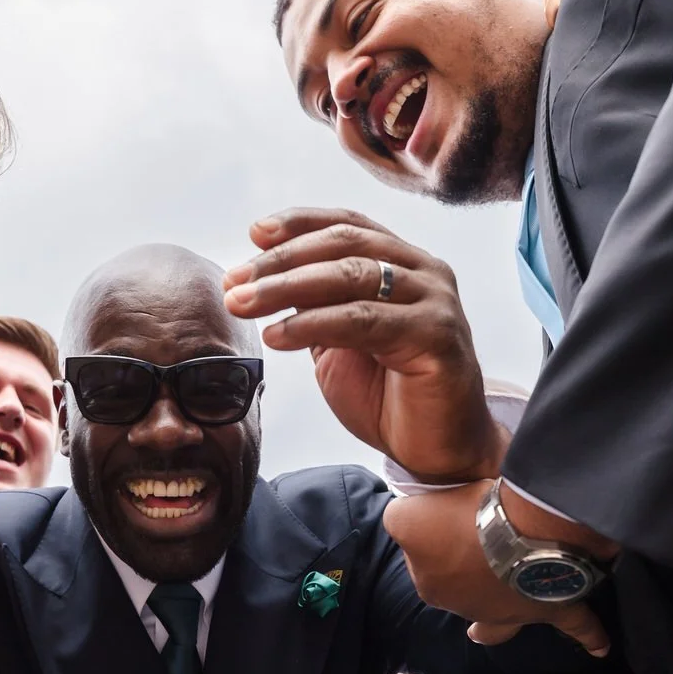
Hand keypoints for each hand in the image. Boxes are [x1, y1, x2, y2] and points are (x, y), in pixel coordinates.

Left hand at [223, 209, 503, 482]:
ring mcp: (434, 300)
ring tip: (243, 304)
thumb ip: (314, 306)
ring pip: (351, 276)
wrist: (438, 450)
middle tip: (234, 281)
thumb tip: (261, 276)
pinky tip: (278, 336)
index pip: (348, 225)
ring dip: (287, 287)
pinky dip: (313, 324)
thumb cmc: (389, 397)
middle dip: (280, 261)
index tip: (254, 234)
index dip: (300, 224)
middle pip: (344, 245)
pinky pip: (363, 321)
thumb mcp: (339, 342)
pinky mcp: (436, 335)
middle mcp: (424, 272)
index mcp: (403, 264)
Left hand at [383, 482, 612, 657]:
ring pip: (505, 620)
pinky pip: (577, 625)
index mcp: (433, 588)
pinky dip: (590, 636)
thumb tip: (404, 523)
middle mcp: (470, 609)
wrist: (515, 530)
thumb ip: (399, 521)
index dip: (432, 542)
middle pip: (462, 593)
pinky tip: (600, 648)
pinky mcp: (554, 604)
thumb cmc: (458, 522)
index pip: (424, 565)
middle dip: (463, 582)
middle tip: (471, 557)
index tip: (442, 524)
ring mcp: (514, 612)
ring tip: (494, 628)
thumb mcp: (406, 516)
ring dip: (502, 618)